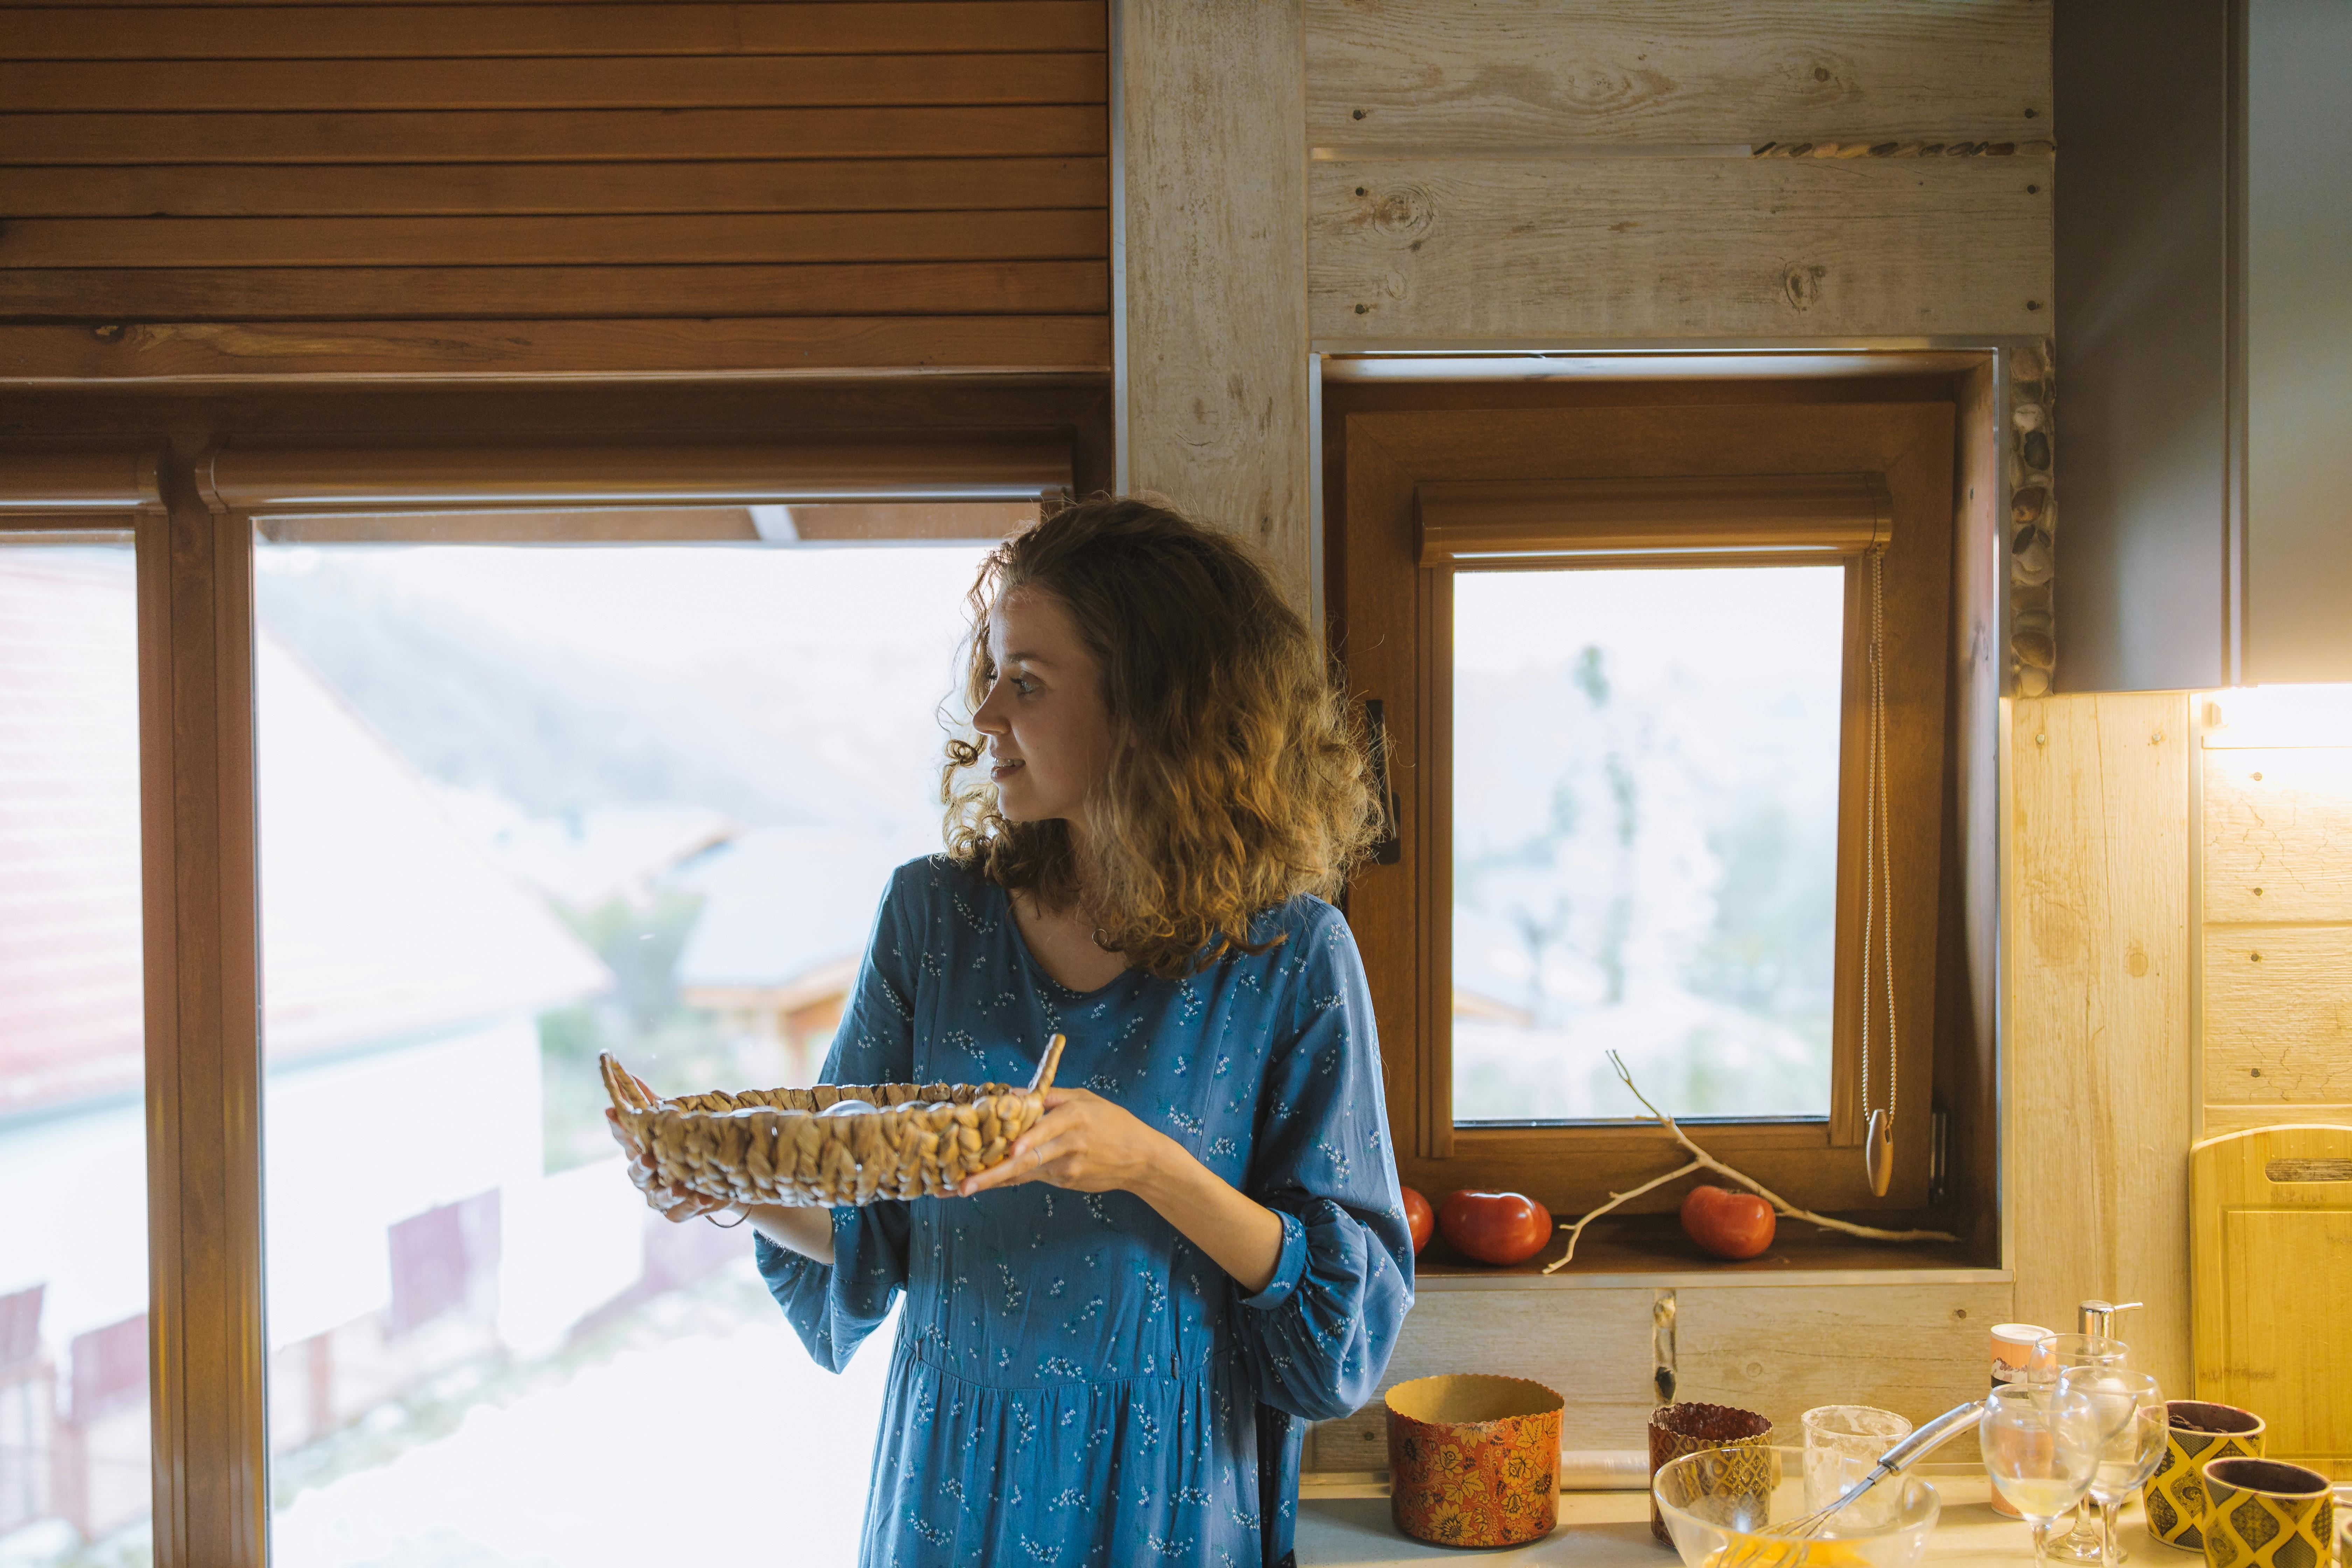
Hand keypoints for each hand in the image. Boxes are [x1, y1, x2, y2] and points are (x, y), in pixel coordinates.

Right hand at [605, 1103, 739, 1225]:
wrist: (720, 1178)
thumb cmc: (689, 1145)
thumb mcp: (676, 1122)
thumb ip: (654, 1103)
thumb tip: (632, 1075)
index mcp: (643, 1150)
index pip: (625, 1137)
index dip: (618, 1126)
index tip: (611, 1111)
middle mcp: (647, 1175)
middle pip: (635, 1173)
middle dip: (640, 1166)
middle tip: (648, 1158)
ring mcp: (660, 1195)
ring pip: (656, 1198)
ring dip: (667, 1193)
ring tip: (679, 1188)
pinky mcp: (678, 1210)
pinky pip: (679, 1212)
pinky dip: (691, 1206)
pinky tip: (705, 1198)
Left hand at [958, 1088, 1173, 1198]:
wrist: (1140, 1158)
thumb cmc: (1112, 1121)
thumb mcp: (1084, 1098)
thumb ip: (1050, 1096)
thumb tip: (1014, 1093)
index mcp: (1073, 1118)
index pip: (1045, 1129)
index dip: (1026, 1141)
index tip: (1006, 1151)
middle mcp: (1067, 1145)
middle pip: (1026, 1162)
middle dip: (992, 1175)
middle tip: (963, 1187)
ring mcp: (1066, 1169)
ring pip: (1023, 1173)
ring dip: (990, 1181)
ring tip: (960, 1188)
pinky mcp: (1064, 1181)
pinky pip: (1032, 1177)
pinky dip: (1009, 1178)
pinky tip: (984, 1181)